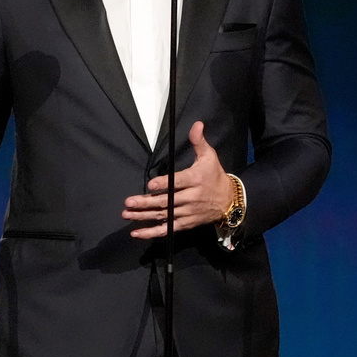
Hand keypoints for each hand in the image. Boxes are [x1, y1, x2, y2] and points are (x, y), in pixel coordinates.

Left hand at [123, 121, 233, 238]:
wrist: (229, 201)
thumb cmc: (215, 176)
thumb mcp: (210, 156)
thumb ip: (199, 142)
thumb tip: (197, 124)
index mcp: (195, 180)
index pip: (178, 183)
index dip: (164, 184)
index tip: (150, 185)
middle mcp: (191, 198)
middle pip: (167, 202)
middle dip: (146, 202)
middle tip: (129, 202)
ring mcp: (187, 213)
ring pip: (164, 215)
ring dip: (144, 216)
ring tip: (127, 214)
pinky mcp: (186, 224)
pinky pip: (167, 229)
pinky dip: (152, 232)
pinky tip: (137, 232)